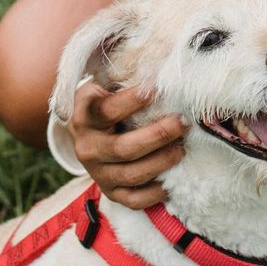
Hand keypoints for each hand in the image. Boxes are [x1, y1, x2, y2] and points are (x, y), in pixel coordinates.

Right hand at [68, 80, 187, 209]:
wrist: (88, 134)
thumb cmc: (107, 104)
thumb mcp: (105, 86)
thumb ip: (124, 77)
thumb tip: (161, 65)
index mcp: (85, 117)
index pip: (106, 110)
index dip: (131, 101)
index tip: (156, 87)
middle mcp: (87, 147)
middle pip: (122, 148)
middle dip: (157, 136)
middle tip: (182, 122)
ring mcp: (98, 172)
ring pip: (131, 174)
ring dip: (160, 162)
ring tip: (182, 149)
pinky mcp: (110, 191)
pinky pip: (132, 200)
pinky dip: (153, 194)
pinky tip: (170, 182)